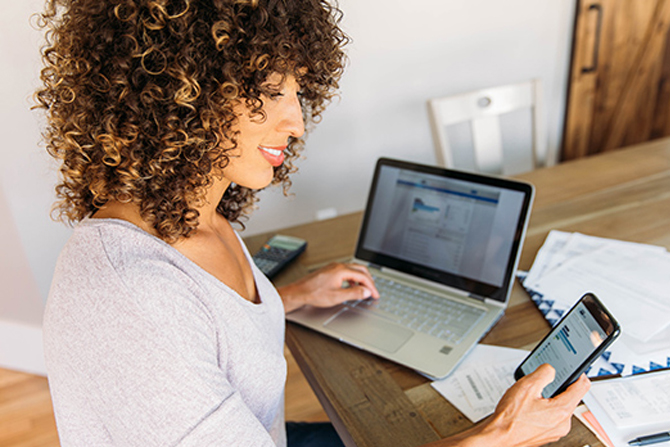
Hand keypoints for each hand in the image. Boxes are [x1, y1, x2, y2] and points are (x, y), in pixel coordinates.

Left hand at [277, 262, 378, 312]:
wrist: (299, 292)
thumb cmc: (313, 294)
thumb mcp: (337, 297)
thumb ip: (354, 294)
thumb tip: (366, 292)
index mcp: (341, 271)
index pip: (363, 276)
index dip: (371, 286)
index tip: (375, 294)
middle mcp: (338, 266)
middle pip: (360, 270)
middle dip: (369, 281)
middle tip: (373, 291)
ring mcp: (333, 267)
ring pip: (354, 269)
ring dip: (361, 279)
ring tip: (364, 289)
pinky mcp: (330, 270)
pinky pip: (347, 271)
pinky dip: (353, 278)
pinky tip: (351, 286)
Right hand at [424, 364, 589, 446]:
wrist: (498, 437)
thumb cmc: (510, 418)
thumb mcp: (526, 385)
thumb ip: (544, 373)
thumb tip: (551, 369)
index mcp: (562, 410)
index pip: (582, 387)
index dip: (579, 374)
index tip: (577, 369)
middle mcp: (563, 424)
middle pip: (570, 398)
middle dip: (558, 388)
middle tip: (543, 383)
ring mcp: (555, 432)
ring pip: (559, 409)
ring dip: (548, 400)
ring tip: (531, 398)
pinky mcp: (546, 435)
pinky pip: (551, 418)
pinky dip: (543, 411)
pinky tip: (528, 409)